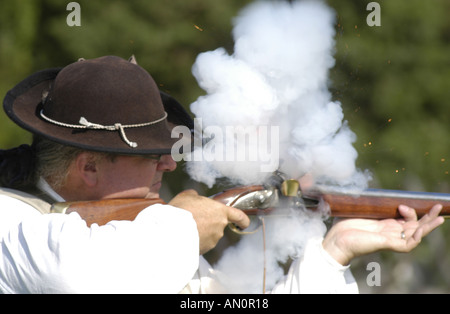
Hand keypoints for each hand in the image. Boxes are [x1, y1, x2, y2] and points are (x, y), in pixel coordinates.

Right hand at [169, 189, 249, 254]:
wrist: (172, 230)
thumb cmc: (182, 210)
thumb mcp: (188, 196)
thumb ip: (196, 196)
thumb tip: (195, 197)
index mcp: (220, 212)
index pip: (239, 217)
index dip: (243, 220)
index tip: (244, 223)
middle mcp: (220, 227)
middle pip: (218, 225)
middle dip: (207, 223)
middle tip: (193, 219)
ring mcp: (212, 240)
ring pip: (208, 235)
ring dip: (199, 232)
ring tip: (184, 227)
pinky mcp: (203, 250)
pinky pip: (200, 244)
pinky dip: (194, 241)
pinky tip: (182, 236)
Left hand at [322, 204, 444, 265]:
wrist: (336, 239)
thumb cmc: (343, 226)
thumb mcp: (360, 209)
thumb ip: (367, 200)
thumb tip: (366, 185)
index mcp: (384, 224)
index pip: (404, 219)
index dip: (409, 210)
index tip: (402, 202)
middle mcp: (390, 232)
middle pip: (415, 225)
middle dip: (427, 216)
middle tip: (437, 206)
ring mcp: (391, 239)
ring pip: (417, 234)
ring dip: (429, 226)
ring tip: (440, 217)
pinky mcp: (389, 245)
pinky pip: (409, 244)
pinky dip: (418, 237)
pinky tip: (422, 229)